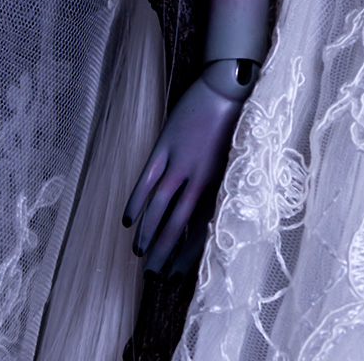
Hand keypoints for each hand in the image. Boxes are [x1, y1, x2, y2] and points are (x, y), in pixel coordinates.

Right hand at [123, 69, 250, 273]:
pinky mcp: (165, 145)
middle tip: (150, 275)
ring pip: (158, 206)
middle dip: (161, 253)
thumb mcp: (233, 161)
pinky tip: (127, 220)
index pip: (200, 230)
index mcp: (220, 183)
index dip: (185, 257)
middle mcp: (200, 177)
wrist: (228, 85)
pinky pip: (146, 180)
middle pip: (176, 225)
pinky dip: (135, 201)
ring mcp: (180, 161)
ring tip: (137, 251)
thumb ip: (218, 189)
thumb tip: (203, 220)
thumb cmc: (236, 124)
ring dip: (146, 232)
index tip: (173, 278)